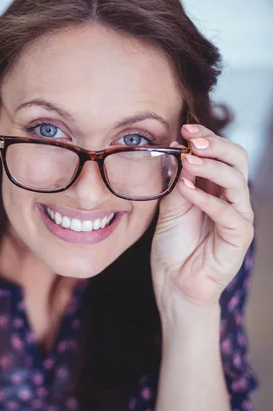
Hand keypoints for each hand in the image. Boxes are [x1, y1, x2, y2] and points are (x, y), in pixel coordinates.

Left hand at [151, 124, 253, 312]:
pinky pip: (228, 212)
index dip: (207, 137)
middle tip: (192, 141)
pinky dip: (206, 198)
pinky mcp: (240, 237)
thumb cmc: (174, 244)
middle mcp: (232, 198)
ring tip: (189, 162)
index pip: (222, 152)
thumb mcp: (171, 204)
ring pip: (236, 181)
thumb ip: (178, 179)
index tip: (184, 129)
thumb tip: (179, 147)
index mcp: (217, 187)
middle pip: (237, 159)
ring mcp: (239, 216)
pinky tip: (186, 190)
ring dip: (211, 167)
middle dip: (215, 145)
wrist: (174, 281)